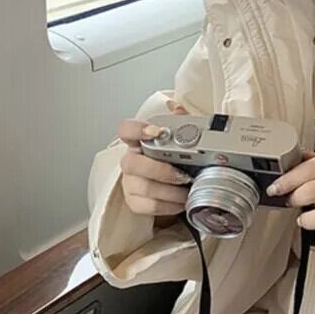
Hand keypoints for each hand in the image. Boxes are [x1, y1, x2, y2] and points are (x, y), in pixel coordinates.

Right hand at [117, 102, 190, 221]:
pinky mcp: (135, 202)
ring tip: (188, 191)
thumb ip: (179, 121)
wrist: (173, 189)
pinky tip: (181, 202)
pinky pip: (148, 206)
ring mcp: (130, 183)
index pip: (126, 130)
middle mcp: (131, 162)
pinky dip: (168, 206)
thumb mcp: (180, 141)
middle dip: (160, 170)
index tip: (156, 132)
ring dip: (170, 191)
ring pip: (143, 187)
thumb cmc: (174, 162)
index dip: (136, 130)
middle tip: (182, 174)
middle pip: (132, 164)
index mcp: (139, 143)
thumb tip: (176, 107)